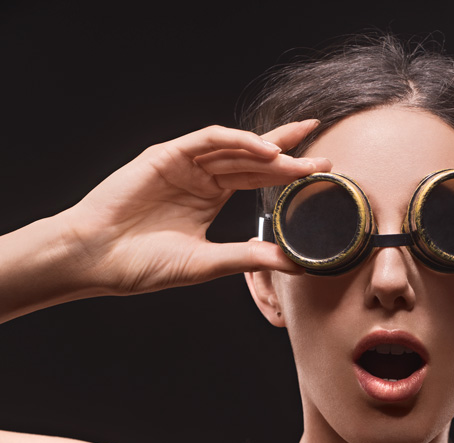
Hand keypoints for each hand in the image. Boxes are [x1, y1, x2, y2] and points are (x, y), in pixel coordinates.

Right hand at [59, 120, 330, 294]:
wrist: (100, 259)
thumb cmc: (145, 264)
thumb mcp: (208, 263)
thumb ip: (249, 257)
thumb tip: (293, 262)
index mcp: (209, 198)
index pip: (256, 178)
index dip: (287, 176)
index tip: (321, 178)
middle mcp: (200, 177)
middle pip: (252, 159)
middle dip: (289, 158)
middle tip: (325, 160)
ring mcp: (183, 163)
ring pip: (234, 147)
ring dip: (268, 148)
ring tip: (301, 156)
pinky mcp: (166, 154)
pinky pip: (208, 140)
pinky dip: (237, 141)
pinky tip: (264, 149)